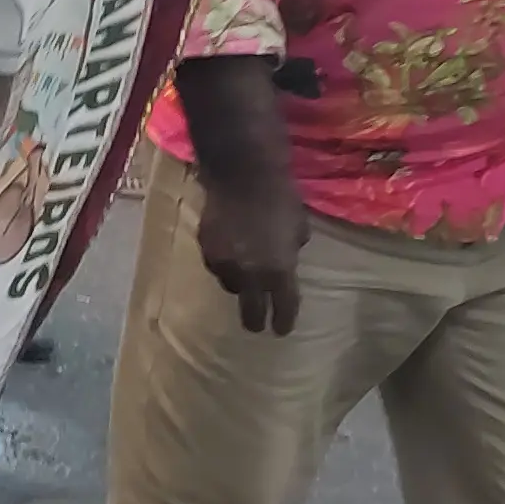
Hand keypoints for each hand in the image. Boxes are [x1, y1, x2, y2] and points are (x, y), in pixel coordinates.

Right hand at [195, 170, 306, 335]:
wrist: (242, 174)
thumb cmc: (280, 198)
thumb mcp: (298, 229)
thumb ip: (290, 253)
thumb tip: (284, 259)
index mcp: (279, 271)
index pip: (284, 308)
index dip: (284, 322)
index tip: (282, 329)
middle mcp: (250, 275)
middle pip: (251, 312)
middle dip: (256, 321)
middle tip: (258, 324)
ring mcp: (224, 263)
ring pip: (231, 286)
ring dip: (240, 284)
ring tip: (244, 273)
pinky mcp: (206, 249)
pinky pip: (217, 266)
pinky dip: (225, 263)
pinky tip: (230, 250)